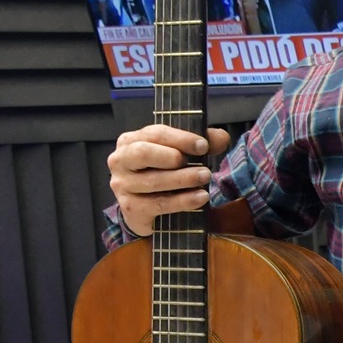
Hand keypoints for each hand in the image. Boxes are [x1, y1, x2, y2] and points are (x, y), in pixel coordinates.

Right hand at [108, 125, 229, 236]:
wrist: (146, 208)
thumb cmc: (162, 173)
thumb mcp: (180, 154)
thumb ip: (202, 143)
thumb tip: (222, 138)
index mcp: (130, 140)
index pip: (155, 133)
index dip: (181, 138)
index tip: (204, 146)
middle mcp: (120, 160)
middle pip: (144, 153)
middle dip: (175, 158)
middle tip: (203, 166)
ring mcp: (122, 185)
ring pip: (153, 181)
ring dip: (183, 180)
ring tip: (206, 179)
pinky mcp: (130, 207)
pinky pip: (158, 204)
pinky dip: (182, 201)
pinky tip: (200, 199)